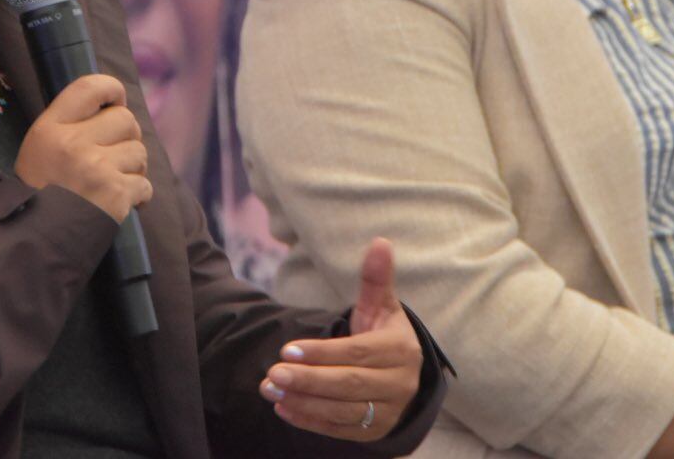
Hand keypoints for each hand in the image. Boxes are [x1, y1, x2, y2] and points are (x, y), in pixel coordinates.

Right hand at [13, 74, 151, 221]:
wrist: (35, 244)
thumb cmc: (40, 195)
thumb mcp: (39, 151)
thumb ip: (69, 126)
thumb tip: (113, 106)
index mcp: (49, 129)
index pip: (90, 86)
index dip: (112, 89)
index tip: (116, 101)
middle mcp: (73, 144)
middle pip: (125, 119)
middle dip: (126, 137)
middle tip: (113, 157)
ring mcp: (96, 169)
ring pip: (139, 151)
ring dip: (133, 168)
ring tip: (112, 182)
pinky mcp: (115, 195)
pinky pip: (145, 184)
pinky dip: (138, 196)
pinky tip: (121, 203)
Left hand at [258, 238, 422, 440]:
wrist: (403, 376)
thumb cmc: (384, 334)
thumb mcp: (381, 306)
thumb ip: (375, 278)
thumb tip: (379, 242)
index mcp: (399, 349)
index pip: (355, 353)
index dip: (321, 353)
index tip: (286, 349)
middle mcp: (399, 383)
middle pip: (348, 384)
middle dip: (308, 379)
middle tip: (273, 373)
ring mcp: (388, 411)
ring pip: (342, 411)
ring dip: (303, 401)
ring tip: (270, 389)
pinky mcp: (375, 432)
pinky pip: (340, 430)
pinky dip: (310, 421)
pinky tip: (284, 408)